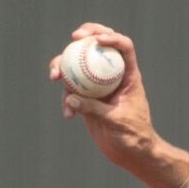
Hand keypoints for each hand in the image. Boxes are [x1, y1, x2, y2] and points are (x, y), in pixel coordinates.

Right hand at [49, 23, 188, 187]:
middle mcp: (112, 75)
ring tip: (54, 77)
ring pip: (78, 64)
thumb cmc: (133, 136)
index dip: (112, 36)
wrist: (131, 153)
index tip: (97, 39)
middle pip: (98, 45)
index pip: (124, 47)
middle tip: (74, 37)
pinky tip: (68, 115)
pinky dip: (67, 100)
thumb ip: (94, 109)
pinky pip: (71, 91)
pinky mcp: (87, 98)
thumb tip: (71, 98)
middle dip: (85, 35)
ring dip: (63, 66)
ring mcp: (98, 85)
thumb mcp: (116, 121)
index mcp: (128, 75)